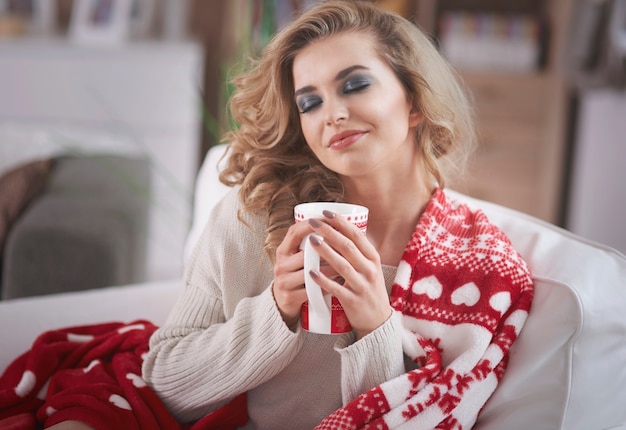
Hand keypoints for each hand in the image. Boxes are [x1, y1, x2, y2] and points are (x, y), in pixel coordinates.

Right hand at [273, 220, 338, 327]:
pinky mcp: (290, 297)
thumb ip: (309, 245)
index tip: (328, 219)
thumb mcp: (297, 259)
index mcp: (283, 251)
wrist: (284, 303)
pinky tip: (339, 283)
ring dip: (330, 268)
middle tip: (345, 246)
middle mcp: (281, 265)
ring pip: (310, 272)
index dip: (310, 224)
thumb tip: (335, 224)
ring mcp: (284, 282)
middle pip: (304, 253)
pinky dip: (328, 285)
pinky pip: (312, 290)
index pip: (294, 232)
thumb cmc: (297, 276)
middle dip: (326, 250)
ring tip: (347, 265)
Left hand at [307, 211, 392, 338]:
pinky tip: (311, 272)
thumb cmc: (368, 290)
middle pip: (348, 247)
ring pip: (342, 265)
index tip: (326, 213)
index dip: (341, 223)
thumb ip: (357, 252)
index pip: (357, 236)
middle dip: (329, 232)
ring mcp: (362, 285)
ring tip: (311, 241)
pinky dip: (324, 280)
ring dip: (325, 252)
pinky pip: (337, 288)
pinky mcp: (353, 300)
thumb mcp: (369, 268)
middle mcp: (370, 270)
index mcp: (373, 259)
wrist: (378, 321)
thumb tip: (338, 229)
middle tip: (313, 223)